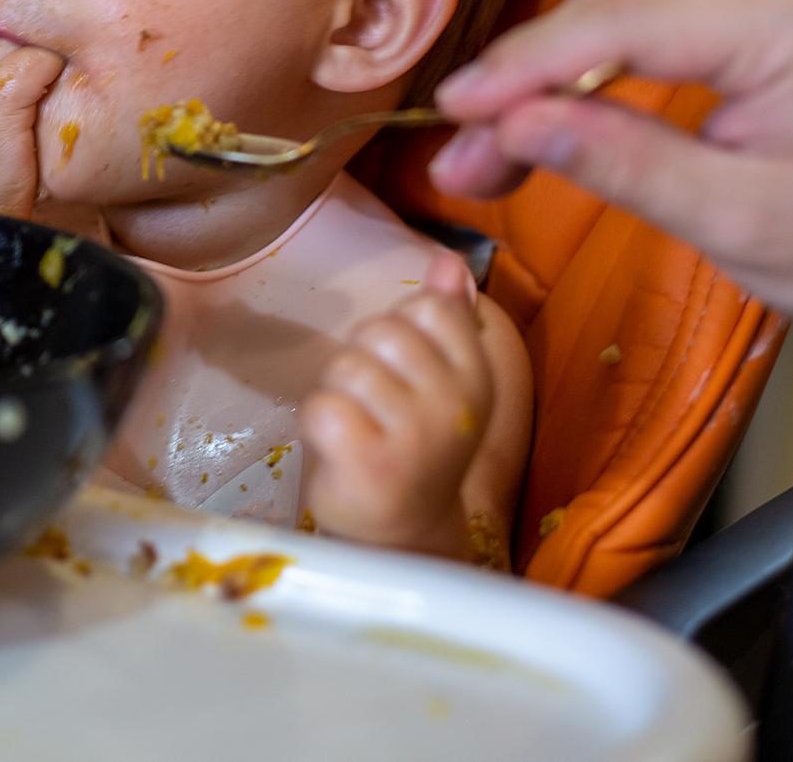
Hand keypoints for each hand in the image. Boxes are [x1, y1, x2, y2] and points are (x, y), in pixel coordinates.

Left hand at [301, 251, 493, 553]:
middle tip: (372, 405)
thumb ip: (445, 318)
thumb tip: (449, 260)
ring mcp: (414, 437)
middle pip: (380, 330)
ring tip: (355, 427)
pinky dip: (316, 424)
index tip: (403, 371)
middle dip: (361, 359)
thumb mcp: (440, 380)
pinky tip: (337, 448)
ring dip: (336, 393)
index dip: (399, 330)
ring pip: (346, 367)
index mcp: (476, 377)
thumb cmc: (413, 444)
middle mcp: (453, 405)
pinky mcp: (369, 463)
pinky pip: (321, 406)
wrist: (403, 532)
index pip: (429, 307)